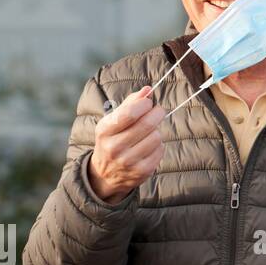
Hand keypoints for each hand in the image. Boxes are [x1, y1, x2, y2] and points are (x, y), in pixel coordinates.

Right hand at [86, 85, 165, 203]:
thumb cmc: (112, 140)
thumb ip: (129, 104)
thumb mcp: (112, 121)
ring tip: (149, 133)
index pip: (129, 113)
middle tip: (157, 111)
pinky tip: (149, 146)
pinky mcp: (141, 171)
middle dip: (157, 113)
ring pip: (156, 137)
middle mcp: (114, 148)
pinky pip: (160, 150)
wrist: (105, 174)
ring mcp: (128, 162)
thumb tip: (147, 90)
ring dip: (156, 131)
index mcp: (105, 131)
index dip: (144, 104)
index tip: (148, 102)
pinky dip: (158, 145)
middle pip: (147, 124)